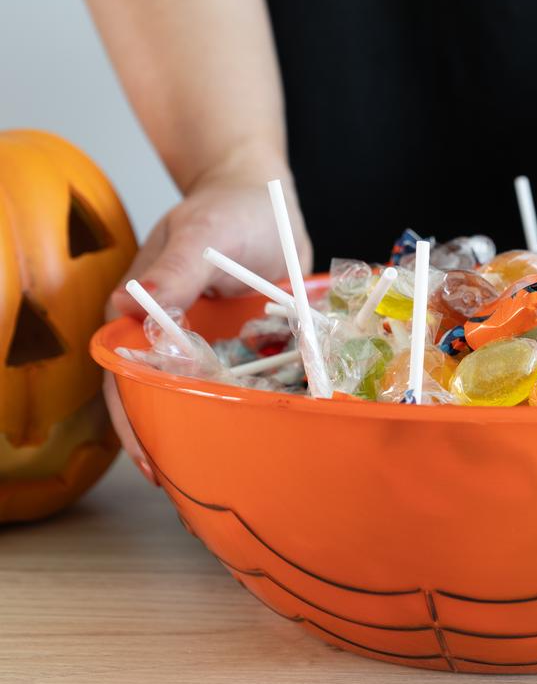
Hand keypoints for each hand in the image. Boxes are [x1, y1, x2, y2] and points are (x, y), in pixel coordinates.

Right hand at [103, 153, 308, 478]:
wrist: (266, 199)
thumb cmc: (226, 210)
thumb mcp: (200, 233)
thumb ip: (174, 269)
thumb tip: (128, 302)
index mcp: (143, 311)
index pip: (124, 373)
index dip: (131, 418)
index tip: (150, 457)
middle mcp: (173, 334)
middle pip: (161, 396)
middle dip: (169, 439)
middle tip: (188, 484)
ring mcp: (212, 342)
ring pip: (203, 396)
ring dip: (210, 430)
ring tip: (224, 474)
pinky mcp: (248, 344)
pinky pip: (246, 382)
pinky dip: (250, 408)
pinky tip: (264, 435)